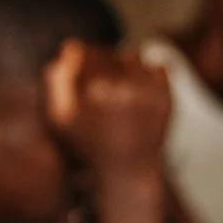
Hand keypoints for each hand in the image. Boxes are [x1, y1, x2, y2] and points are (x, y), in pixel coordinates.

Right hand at [46, 40, 170, 180]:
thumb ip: (56, 82)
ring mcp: (145, 94)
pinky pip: (159, 66)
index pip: (83, 51)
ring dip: (125, 64)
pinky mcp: (166, 99)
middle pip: (108, 52)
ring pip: (133, 55)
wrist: (126, 175)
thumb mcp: (60, 119)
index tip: (81, 66)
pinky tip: (139, 93)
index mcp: (89, 90)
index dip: (80, 55)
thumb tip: (69, 47)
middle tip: (101, 83)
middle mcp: (119, 88)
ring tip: (120, 88)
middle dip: (102, 61)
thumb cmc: (87, 148)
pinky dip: (150, 73)